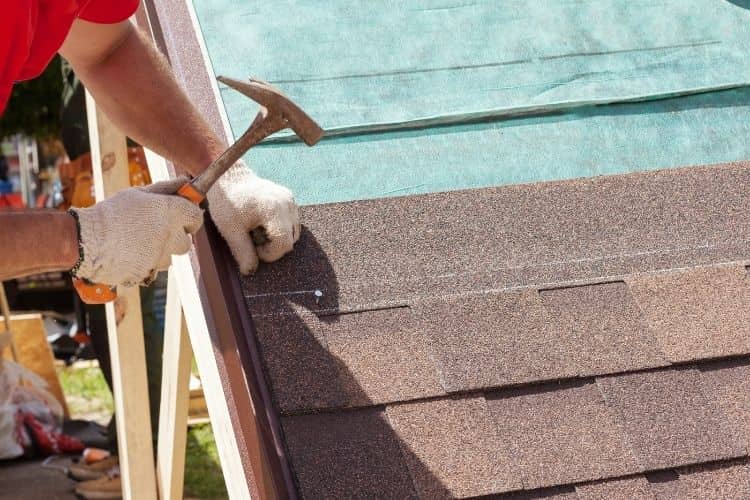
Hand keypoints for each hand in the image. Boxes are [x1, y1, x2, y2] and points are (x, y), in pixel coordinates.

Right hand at [71, 177, 202, 286]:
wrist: (87, 240)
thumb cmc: (112, 212)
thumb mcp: (138, 194)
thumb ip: (166, 188)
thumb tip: (186, 182)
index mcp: (171, 213)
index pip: (196, 217)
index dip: (190, 218)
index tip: (181, 217)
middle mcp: (171, 235)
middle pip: (186, 242)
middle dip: (176, 238)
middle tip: (156, 231)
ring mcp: (160, 256)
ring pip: (169, 257)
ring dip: (159, 252)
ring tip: (137, 242)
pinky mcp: (149, 272)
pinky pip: (153, 269)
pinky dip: (145, 263)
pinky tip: (129, 253)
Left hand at [207, 161, 299, 273]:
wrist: (228, 177)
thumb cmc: (227, 203)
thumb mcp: (230, 230)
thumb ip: (242, 251)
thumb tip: (250, 272)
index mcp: (274, 210)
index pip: (283, 245)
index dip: (269, 254)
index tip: (253, 249)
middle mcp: (287, 204)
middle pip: (290, 240)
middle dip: (273, 246)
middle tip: (253, 239)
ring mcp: (290, 200)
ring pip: (293, 232)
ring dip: (278, 238)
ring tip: (258, 230)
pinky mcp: (290, 198)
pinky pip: (292, 222)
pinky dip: (280, 228)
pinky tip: (264, 223)